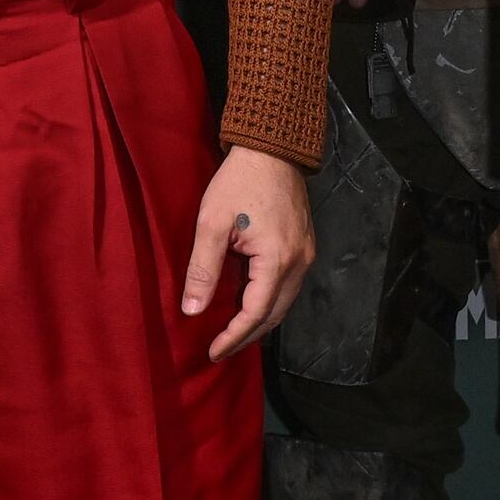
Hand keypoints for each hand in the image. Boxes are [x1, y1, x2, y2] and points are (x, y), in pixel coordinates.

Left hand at [185, 148, 317, 360]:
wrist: (272, 148)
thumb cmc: (239, 181)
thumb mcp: (211, 223)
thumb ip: (203, 269)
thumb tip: (192, 310)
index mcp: (277, 260)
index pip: (255, 313)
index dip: (233, 336)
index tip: (212, 351)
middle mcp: (300, 262)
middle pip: (274, 314)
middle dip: (247, 336)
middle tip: (220, 349)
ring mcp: (306, 254)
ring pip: (284, 302)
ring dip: (259, 321)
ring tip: (232, 332)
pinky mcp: (305, 246)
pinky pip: (288, 286)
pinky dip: (269, 302)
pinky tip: (249, 304)